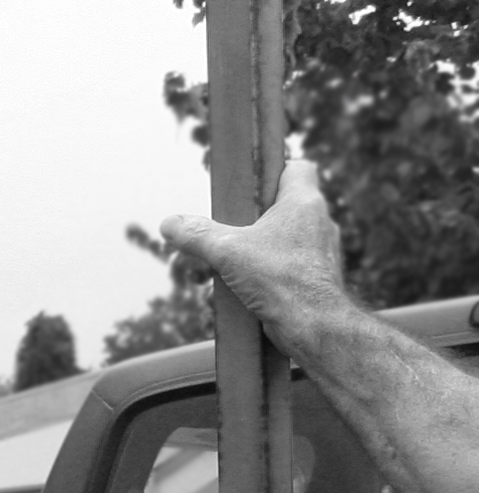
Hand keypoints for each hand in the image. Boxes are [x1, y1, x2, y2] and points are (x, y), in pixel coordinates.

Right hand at [163, 158, 347, 338]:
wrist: (314, 325)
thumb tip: (169, 223)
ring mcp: (322, 249)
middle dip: (258, 217)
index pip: (298, 167)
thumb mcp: (227, 252)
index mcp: (304, 202)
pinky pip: (291, 263)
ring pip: (289, 236)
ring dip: (263, 246)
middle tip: (231, 231)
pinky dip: (271, 270)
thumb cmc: (280, 280)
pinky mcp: (318, 275)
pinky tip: (251, 287)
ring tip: (237, 265)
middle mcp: (320, 221)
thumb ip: (197, 235)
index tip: (250, 189)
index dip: (274, 172)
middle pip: (287, 204)